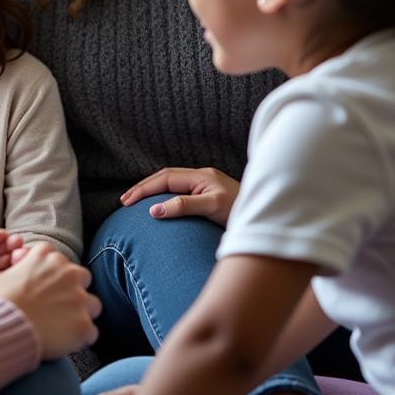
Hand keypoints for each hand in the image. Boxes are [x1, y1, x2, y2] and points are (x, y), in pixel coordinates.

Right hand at [0, 242, 100, 359]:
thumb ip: (14, 270)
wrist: (3, 328)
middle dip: (73, 291)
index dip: (52, 275)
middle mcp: (68, 272)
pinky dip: (82, 338)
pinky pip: (91, 332)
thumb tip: (16, 273)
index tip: (45, 287)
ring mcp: (79, 298)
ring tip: (66, 327)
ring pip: (93, 304)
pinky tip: (67, 343)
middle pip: (82, 278)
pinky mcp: (83, 324)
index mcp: (46, 255)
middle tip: (58, 307)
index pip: (58, 260)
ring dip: (82, 314)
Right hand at [119, 167, 239, 226]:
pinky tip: (160, 205)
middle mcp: (202, 176)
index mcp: (201, 176)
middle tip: (125, 201)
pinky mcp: (210, 195)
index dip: (144, 188)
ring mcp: (207, 184)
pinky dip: (165, 195)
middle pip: (166, 177)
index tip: (128, 202)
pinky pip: (180, 190)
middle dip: (144, 187)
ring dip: (153, 190)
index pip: (165, 178)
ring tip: (136, 202)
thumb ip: (184, 206)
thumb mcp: (212, 208)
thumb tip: (154, 210)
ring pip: (172, 183)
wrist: (270, 218)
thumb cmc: (243, 213)